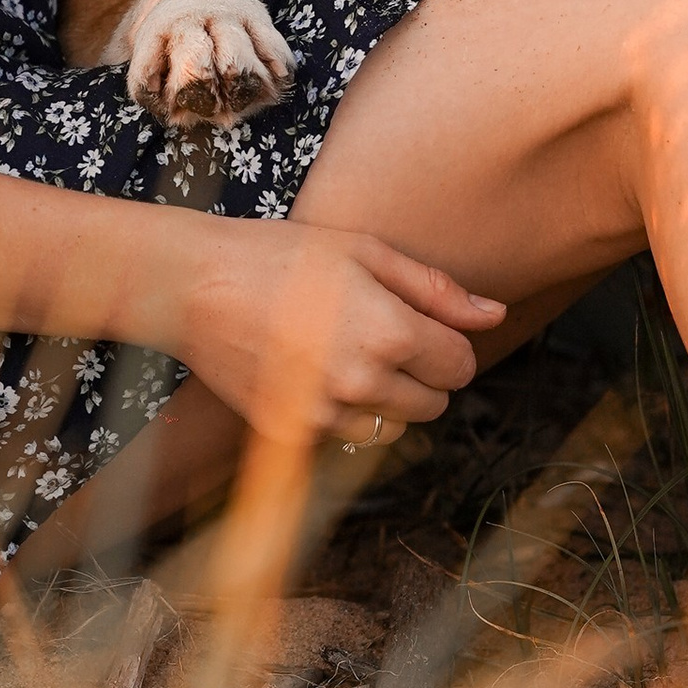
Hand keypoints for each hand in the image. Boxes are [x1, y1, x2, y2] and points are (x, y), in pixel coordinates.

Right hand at [176, 218, 502, 444]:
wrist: (192, 287)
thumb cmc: (280, 255)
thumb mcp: (364, 252)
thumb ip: (435, 289)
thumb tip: (495, 315)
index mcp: (389, 333)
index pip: (460, 365)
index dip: (449, 343)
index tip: (423, 325)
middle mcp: (362, 383)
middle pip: (434, 403)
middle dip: (423, 372)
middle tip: (385, 334)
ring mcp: (325, 415)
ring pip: (394, 427)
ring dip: (388, 398)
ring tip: (349, 353)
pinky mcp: (292, 433)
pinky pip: (346, 436)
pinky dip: (345, 412)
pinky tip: (317, 372)